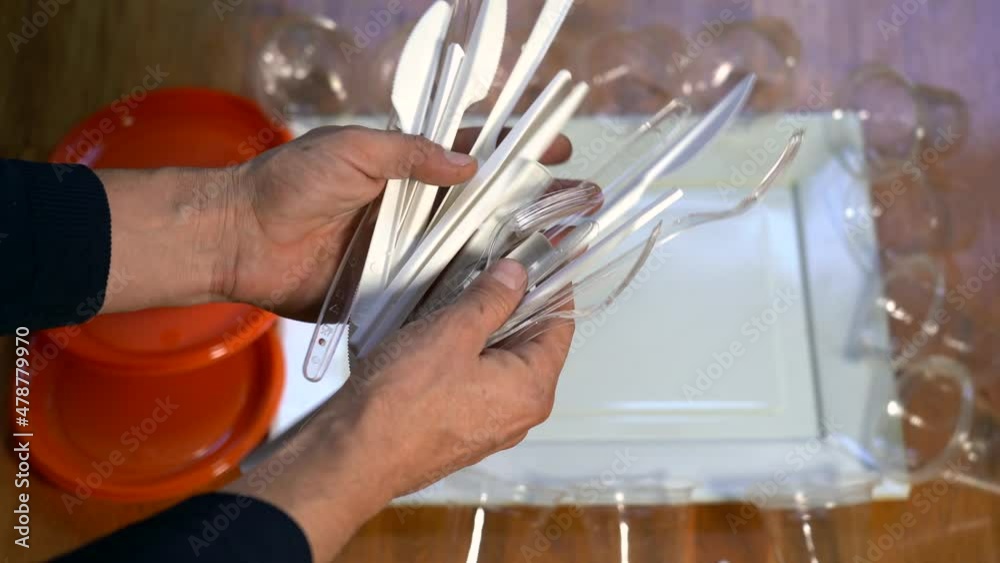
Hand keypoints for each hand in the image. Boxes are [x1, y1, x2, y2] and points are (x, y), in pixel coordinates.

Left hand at [222, 126, 572, 318]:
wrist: (241, 240)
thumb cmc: (287, 184)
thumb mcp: (351, 150)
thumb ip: (409, 154)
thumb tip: (469, 165)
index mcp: (405, 164)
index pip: (474, 150)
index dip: (516, 146)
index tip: (556, 147)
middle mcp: (414, 206)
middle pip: (485, 203)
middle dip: (533, 201)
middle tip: (577, 204)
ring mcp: (407, 248)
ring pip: (470, 249)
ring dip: (512, 250)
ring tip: (558, 252)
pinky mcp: (393, 286)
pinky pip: (439, 290)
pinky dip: (471, 294)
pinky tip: (507, 297)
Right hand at [228, 259, 573, 559]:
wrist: (354, 455)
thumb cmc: (403, 402)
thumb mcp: (453, 332)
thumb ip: (493, 299)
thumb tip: (516, 275)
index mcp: (533, 389)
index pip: (561, 325)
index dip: (551, 286)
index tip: (538, 257)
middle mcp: (520, 413)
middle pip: (532, 344)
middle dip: (513, 307)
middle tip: (489, 272)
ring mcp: (490, 426)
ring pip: (501, 363)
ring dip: (485, 331)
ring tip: (456, 305)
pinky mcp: (461, 431)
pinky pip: (476, 383)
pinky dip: (466, 357)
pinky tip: (438, 341)